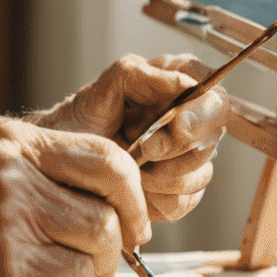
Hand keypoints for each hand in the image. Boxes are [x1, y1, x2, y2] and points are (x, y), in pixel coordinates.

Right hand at [0, 118, 149, 276]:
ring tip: (81, 275)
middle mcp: (15, 170)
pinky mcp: (7, 265)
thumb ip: (43, 170)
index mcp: (15, 139)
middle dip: (128, 230)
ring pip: (102, 238)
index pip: (107, 154)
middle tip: (120, 250)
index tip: (131, 216)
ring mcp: (11, 217)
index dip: (133, 190)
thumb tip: (113, 200)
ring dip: (104, 266)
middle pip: (114, 195)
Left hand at [33, 53, 226, 222]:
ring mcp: (186, 157)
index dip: (202, 111)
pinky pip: (186, 200)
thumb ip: (140, 75)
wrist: (61, 164)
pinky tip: (136, 186)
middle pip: (215, 134)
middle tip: (145, 149)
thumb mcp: (103, 89)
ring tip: (131, 165)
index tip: (179, 125)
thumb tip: (181, 81)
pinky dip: (158, 197)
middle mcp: (187, 120)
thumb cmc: (80, 122)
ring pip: (203, 171)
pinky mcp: (179, 190)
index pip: (213, 93)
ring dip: (164, 175)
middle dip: (179, 147)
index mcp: (175, 86)